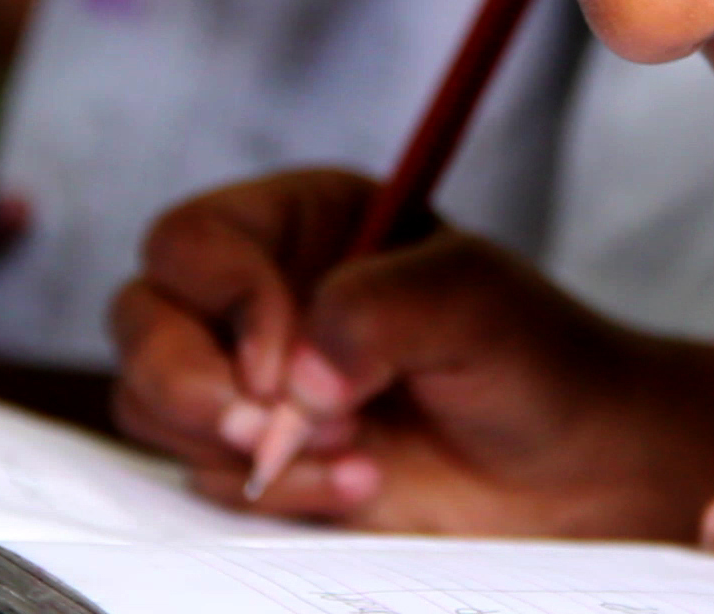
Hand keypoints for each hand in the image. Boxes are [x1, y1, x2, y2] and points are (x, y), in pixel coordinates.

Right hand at [110, 169, 713, 539]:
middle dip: (189, 382)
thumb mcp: (478, 299)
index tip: (284, 362)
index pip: (196, 240)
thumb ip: (384, 306)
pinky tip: (361, 482)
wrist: (571, 468)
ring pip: (151, 402)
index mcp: (304, 222)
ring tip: (353, 449)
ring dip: (240, 443)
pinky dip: (273, 490)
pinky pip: (202, 476)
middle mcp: (262, 293)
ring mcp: (252, 378)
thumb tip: (301, 372)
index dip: (224, 299)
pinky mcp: (260, 455)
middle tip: (266, 423)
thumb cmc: (536, 358)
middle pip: (142, 317)